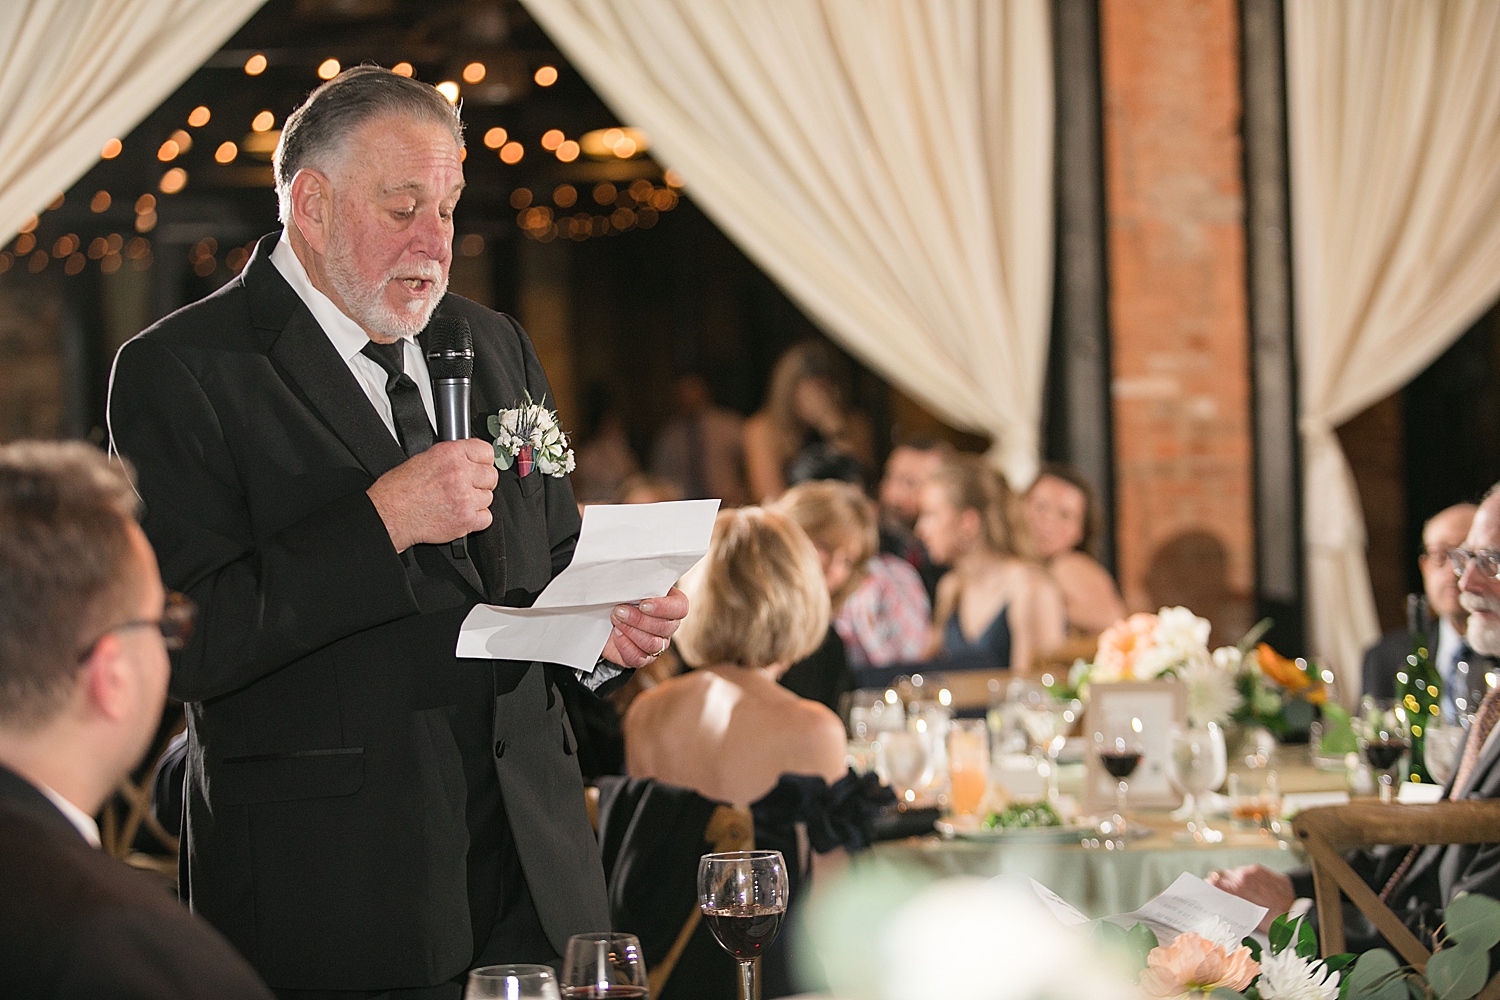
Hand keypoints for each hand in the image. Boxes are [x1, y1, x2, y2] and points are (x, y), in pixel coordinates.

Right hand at [367, 439, 497, 551]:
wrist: (390, 515)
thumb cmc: (399, 489)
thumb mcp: (424, 458)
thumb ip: (452, 457)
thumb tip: (470, 459)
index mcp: (450, 454)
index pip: (486, 451)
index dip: (483, 460)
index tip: (479, 466)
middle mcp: (460, 473)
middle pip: (491, 475)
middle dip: (481, 482)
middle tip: (468, 486)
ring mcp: (465, 498)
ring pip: (488, 497)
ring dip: (476, 501)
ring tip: (457, 501)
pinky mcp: (466, 520)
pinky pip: (486, 518)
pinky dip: (476, 519)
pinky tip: (461, 514)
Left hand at [602, 587, 687, 668]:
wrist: (603, 619)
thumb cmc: (620, 598)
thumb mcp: (629, 588)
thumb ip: (636, 584)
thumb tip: (631, 577)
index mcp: (670, 603)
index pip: (680, 608)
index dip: (664, 608)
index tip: (643, 604)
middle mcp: (668, 625)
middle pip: (665, 627)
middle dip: (639, 619)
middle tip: (620, 610)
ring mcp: (657, 644)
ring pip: (652, 644)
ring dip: (631, 631)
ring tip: (615, 620)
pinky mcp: (642, 658)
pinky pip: (638, 657)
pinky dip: (625, 645)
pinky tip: (616, 634)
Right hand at [1205, 866, 1296, 931]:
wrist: (1301, 904)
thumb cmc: (1280, 919)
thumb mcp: (1255, 923)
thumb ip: (1235, 915)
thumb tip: (1220, 913)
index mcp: (1240, 890)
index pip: (1212, 884)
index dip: (1204, 890)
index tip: (1200, 896)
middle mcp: (1242, 877)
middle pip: (1217, 877)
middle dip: (1213, 886)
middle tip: (1212, 896)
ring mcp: (1250, 871)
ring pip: (1228, 874)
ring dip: (1226, 883)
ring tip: (1230, 894)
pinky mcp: (1257, 868)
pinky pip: (1240, 872)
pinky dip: (1238, 880)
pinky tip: (1244, 890)